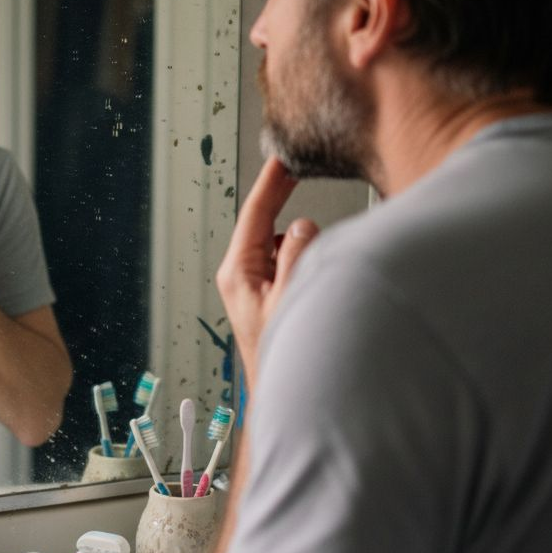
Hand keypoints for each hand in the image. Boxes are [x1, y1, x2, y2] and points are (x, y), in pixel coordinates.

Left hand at [215, 156, 318, 387]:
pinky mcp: (269, 296)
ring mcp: (255, 286)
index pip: (255, 212)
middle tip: (303, 207)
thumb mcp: (290, 299)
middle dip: (291, 218)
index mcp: (238, 271)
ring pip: (286, 247)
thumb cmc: (281, 357)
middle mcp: (242, 275)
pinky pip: (292, 267)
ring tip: (312, 286)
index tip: (283, 158)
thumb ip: (296, 256)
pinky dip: (307, 268)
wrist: (284, 394)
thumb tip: (303, 227)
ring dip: (305, 253)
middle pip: (270, 226)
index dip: (272, 182)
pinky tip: (313, 291)